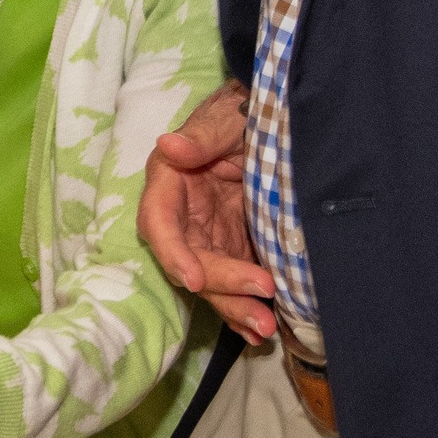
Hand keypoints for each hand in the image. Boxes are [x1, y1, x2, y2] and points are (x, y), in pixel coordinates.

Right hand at [138, 84, 279, 344]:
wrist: (277, 116)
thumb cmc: (245, 108)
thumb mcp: (228, 116)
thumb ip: (202, 135)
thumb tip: (169, 146)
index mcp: (171, 180)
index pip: (160, 223)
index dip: (174, 253)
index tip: (196, 279)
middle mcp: (183, 215)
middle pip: (190, 261)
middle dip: (221, 287)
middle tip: (261, 305)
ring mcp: (210, 234)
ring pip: (213, 281)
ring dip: (235, 307)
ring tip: (265, 329)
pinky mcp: (235, 247)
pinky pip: (235, 284)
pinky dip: (246, 307)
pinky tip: (262, 329)